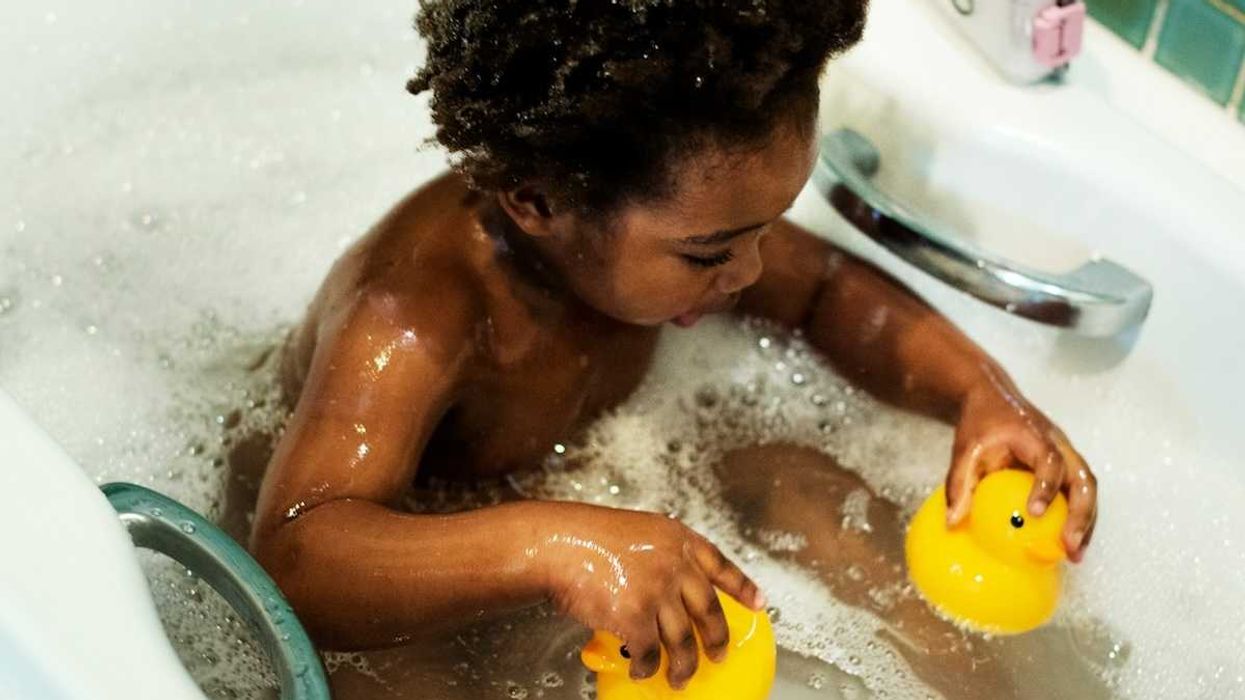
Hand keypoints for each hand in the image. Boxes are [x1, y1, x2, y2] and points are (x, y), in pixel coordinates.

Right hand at [533, 503, 764, 688]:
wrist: (558, 543)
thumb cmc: (586, 536)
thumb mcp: (637, 532)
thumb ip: (660, 556)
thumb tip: (671, 591)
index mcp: (677, 539)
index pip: (721, 565)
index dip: (742, 586)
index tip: (759, 602)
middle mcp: (674, 564)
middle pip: (709, 611)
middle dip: (717, 639)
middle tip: (718, 655)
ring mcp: (657, 590)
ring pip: (683, 640)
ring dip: (684, 665)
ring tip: (681, 678)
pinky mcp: (636, 615)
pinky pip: (650, 652)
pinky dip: (648, 667)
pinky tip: (644, 671)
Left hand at [946, 382, 1097, 562]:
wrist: (992, 397)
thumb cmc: (980, 422)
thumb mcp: (965, 449)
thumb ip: (959, 483)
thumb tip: (953, 522)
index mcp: (1035, 435)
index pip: (1049, 459)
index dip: (1046, 486)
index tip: (1034, 513)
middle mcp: (1060, 444)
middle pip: (1084, 479)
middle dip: (1081, 515)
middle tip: (1068, 546)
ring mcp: (1067, 454)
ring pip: (1088, 489)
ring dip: (1086, 522)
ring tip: (1074, 555)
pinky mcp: (1067, 465)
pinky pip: (1080, 492)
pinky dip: (1079, 518)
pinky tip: (1068, 544)